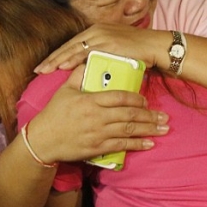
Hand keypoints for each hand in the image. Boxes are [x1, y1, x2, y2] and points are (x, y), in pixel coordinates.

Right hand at [27, 66, 169, 164]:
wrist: (42, 140)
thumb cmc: (53, 114)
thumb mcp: (64, 90)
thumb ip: (78, 74)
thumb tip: (88, 59)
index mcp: (91, 100)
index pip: (120, 97)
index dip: (137, 98)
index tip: (147, 100)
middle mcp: (97, 116)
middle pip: (130, 114)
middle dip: (150, 115)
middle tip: (165, 116)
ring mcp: (99, 133)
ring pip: (129, 130)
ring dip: (149, 129)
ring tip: (164, 129)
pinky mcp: (97, 147)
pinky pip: (122, 146)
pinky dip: (137, 145)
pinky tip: (150, 143)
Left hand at [34, 24, 165, 73]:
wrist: (157, 47)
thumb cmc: (141, 51)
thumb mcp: (119, 49)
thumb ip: (105, 54)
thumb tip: (95, 66)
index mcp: (97, 30)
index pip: (73, 44)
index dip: (59, 54)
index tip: (46, 64)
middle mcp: (97, 30)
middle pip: (69, 45)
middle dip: (52, 58)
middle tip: (38, 69)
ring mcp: (102, 36)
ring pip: (74, 49)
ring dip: (57, 60)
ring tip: (44, 70)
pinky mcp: (108, 44)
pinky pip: (86, 53)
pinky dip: (72, 60)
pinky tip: (62, 67)